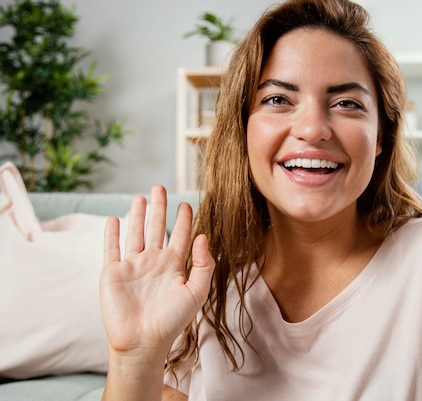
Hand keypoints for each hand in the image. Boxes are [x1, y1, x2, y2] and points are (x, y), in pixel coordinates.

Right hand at [100, 185, 213, 358]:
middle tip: (160, 187)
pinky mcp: (112, 273)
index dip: (184, 220)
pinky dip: (112, 234)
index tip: (187, 203)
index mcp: (173, 266)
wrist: (143, 342)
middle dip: (159, 208)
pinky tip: (114, 219)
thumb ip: (203, 264)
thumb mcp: (196, 292)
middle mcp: (153, 262)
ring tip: (140, 197)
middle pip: (156, 228)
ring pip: (135, 233)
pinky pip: (111, 249)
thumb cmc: (172, 321)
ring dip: (137, 215)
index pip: (180, 236)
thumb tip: (203, 236)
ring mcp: (132, 267)